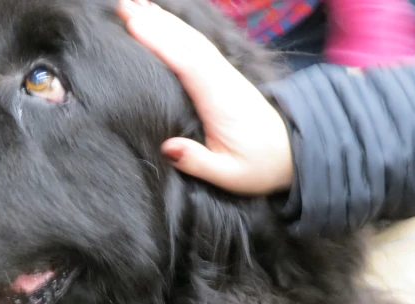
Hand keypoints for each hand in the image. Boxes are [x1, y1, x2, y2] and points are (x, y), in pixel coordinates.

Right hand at [116, 0, 293, 194]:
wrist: (292, 154)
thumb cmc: (257, 166)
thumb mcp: (229, 176)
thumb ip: (199, 162)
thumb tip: (168, 148)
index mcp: (221, 102)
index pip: (188, 64)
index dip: (161, 43)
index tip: (134, 25)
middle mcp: (223, 81)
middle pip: (187, 44)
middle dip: (155, 23)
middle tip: (122, 6)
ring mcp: (225, 75)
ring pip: (192, 40)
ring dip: (164, 22)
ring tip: (134, 6)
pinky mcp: (225, 76)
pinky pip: (198, 46)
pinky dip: (178, 31)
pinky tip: (163, 22)